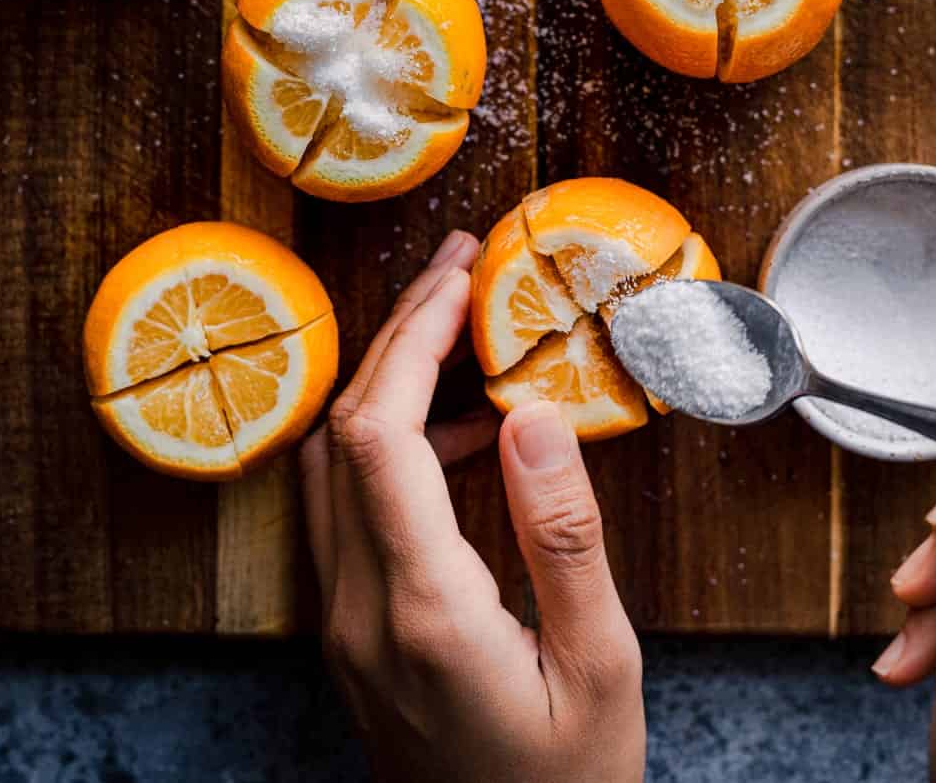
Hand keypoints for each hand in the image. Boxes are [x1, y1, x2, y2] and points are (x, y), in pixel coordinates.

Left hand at [300, 230, 645, 782]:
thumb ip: (564, 537)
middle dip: (399, 331)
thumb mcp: (602, 667)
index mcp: (424, 611)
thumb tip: (533, 412)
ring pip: (334, 461)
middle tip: (459, 267)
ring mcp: (342, 620)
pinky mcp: (350, 628)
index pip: (378, 436)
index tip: (463, 278)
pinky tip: (459, 430)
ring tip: (459, 326)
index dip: (413, 337)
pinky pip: (347, 504)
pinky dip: (387, 441)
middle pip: (345, 430)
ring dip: (386, 379)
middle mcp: (359, 607)